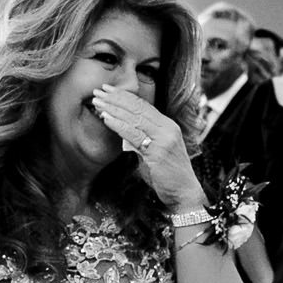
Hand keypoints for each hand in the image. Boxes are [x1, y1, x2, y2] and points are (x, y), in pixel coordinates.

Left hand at [89, 86, 204, 210]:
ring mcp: (164, 138)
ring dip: (113, 108)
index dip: (125, 96)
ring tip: (97, 102)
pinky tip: (105, 118)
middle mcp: (167, 128)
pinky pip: (134, 134)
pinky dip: (118, 124)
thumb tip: (123, 132)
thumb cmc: (167, 176)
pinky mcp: (158, 150)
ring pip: (135, 117)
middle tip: (99, 91)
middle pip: (138, 107)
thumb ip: (140, 141)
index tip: (108, 90)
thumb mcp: (153, 153)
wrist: (184, 193)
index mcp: (167, 125)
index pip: (144, 105)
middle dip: (116, 98)